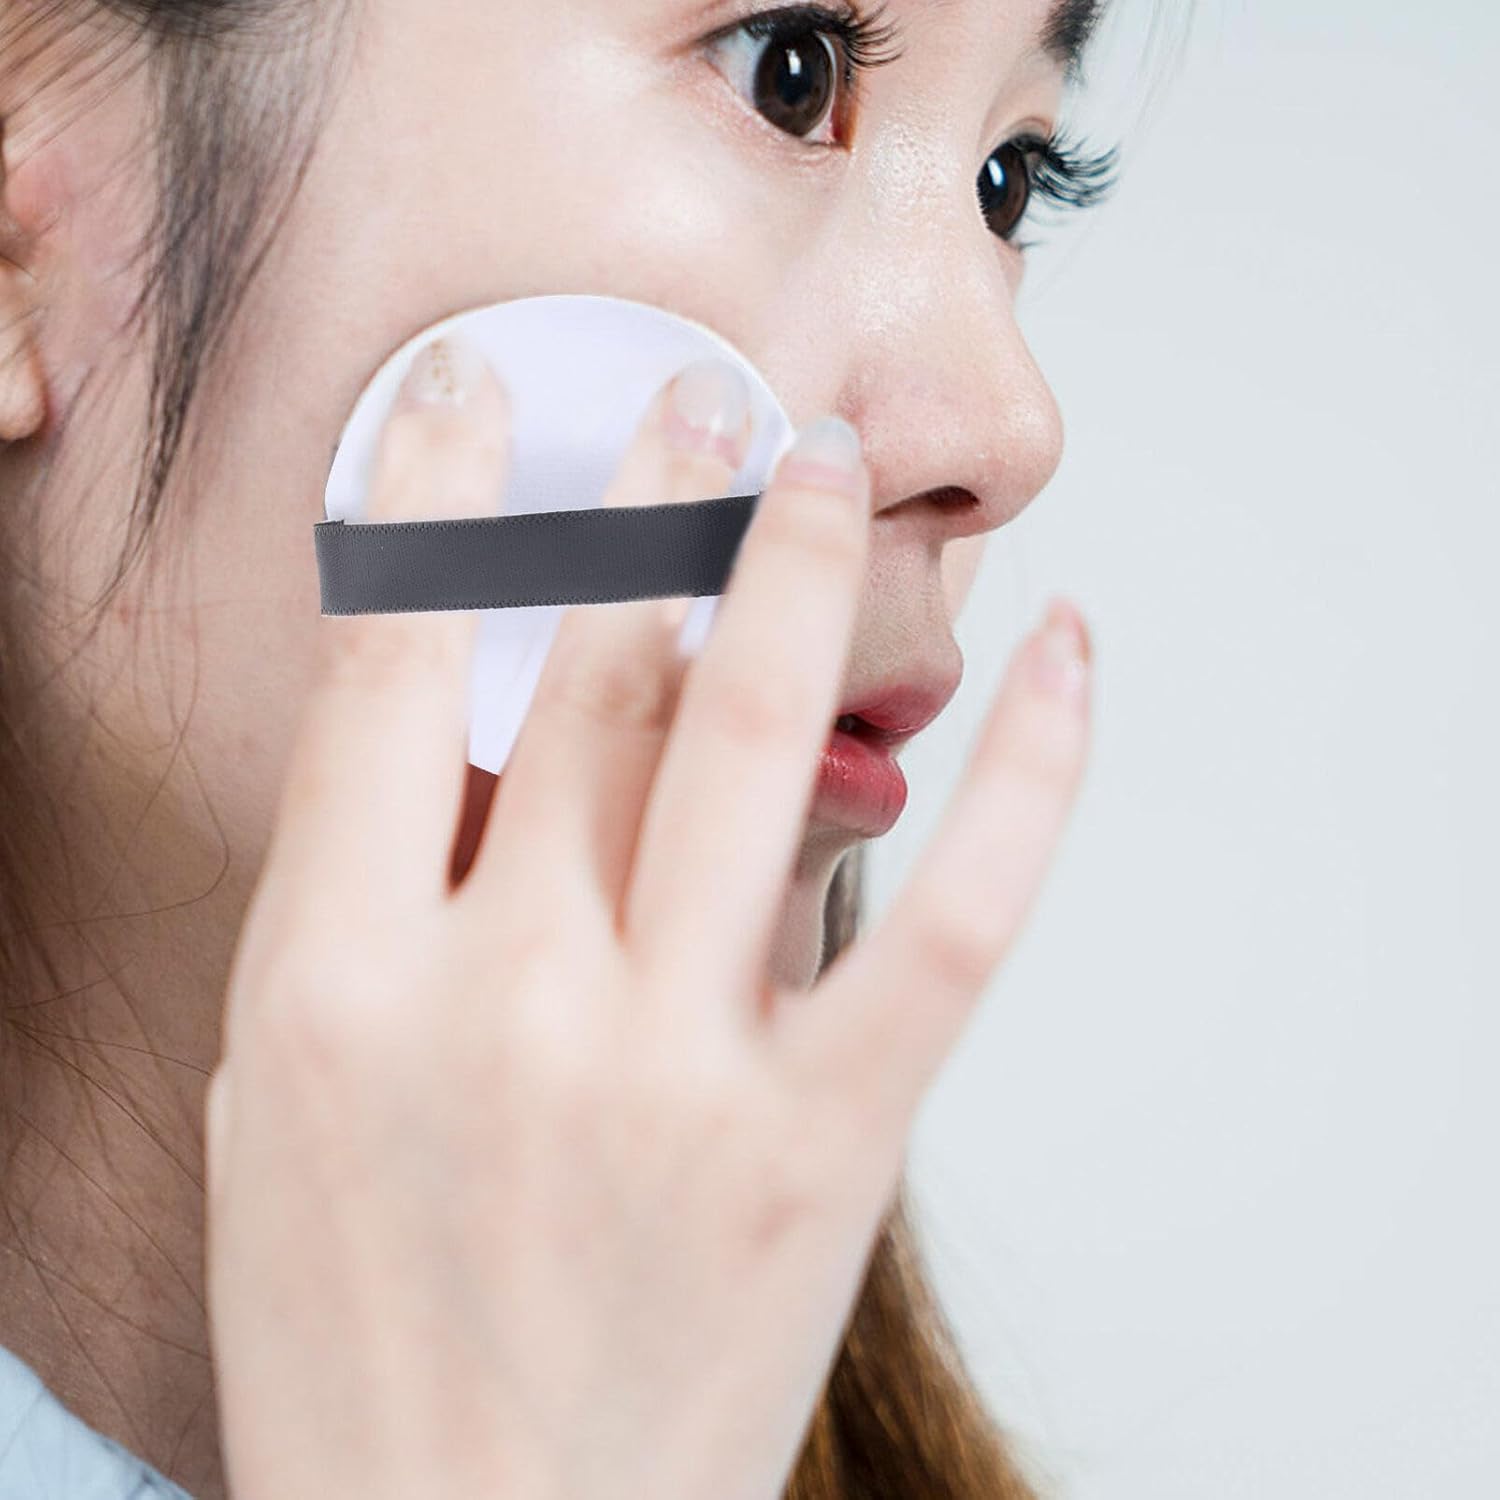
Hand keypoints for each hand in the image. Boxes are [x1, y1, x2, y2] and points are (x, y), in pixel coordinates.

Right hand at [203, 333, 1091, 1499]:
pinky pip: (952, 922)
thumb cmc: (363, 1330)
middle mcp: (511, 1001)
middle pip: (602, 680)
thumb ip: (377, 904)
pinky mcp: (824, 1146)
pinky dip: (1031, 777)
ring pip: (761, 742)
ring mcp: (678, 1073)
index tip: (479, 403)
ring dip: (795, 564)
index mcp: (336, 982)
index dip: (437, 504)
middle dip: (652, 504)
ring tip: (824, 456)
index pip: (388, 667)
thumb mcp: (293, 1099)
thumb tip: (487, 721)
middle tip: (702, 397)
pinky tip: (1067, 661)